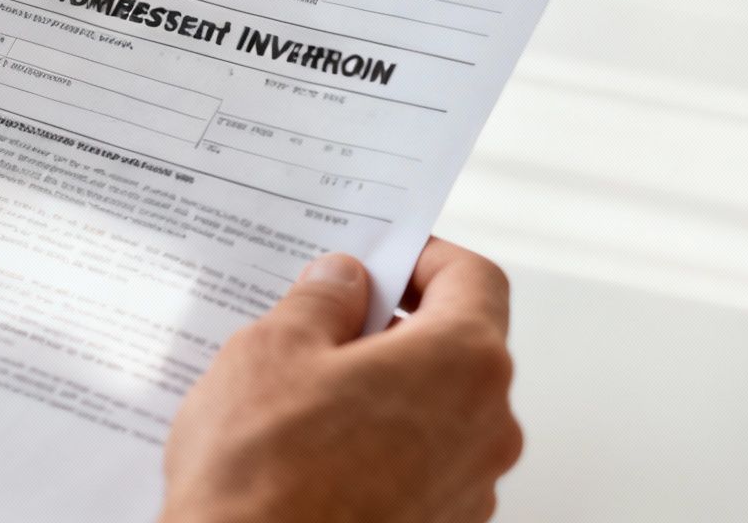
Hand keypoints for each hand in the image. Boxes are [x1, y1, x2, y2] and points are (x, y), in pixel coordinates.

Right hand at [161, 239, 521, 522]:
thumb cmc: (262, 472)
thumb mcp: (273, 349)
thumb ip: (322, 301)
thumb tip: (343, 281)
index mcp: (461, 364)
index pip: (474, 279)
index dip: (424, 257)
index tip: (381, 258)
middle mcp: (486, 429)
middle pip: (459, 346)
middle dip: (395, 324)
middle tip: (326, 319)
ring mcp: (468, 489)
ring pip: (438, 409)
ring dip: (386, 387)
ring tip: (305, 390)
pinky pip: (421, 463)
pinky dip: (381, 442)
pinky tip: (313, 446)